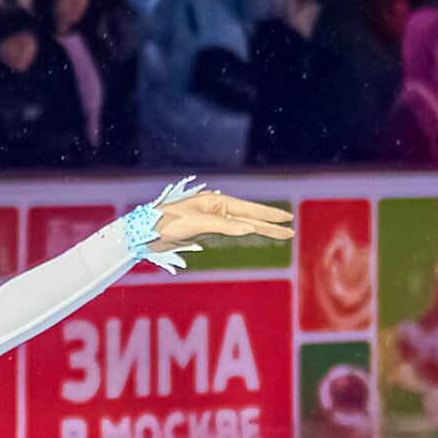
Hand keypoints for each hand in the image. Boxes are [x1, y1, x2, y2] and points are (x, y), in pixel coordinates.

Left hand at [144, 187, 295, 259]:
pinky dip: (244, 233)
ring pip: (242, 225)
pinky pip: (231, 231)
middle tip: (291, 231)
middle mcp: (217, 208)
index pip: (249, 209)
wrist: (147, 231)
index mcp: (216, 201)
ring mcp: (212, 220)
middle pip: (249, 217)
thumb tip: (249, 228)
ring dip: (261, 230)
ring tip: (281, 235)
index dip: (269, 215)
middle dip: (271, 224)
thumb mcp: (198, 223)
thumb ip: (224, 225)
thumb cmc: (169, 222)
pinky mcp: (205, 230)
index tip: (287, 218)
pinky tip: (254, 232)